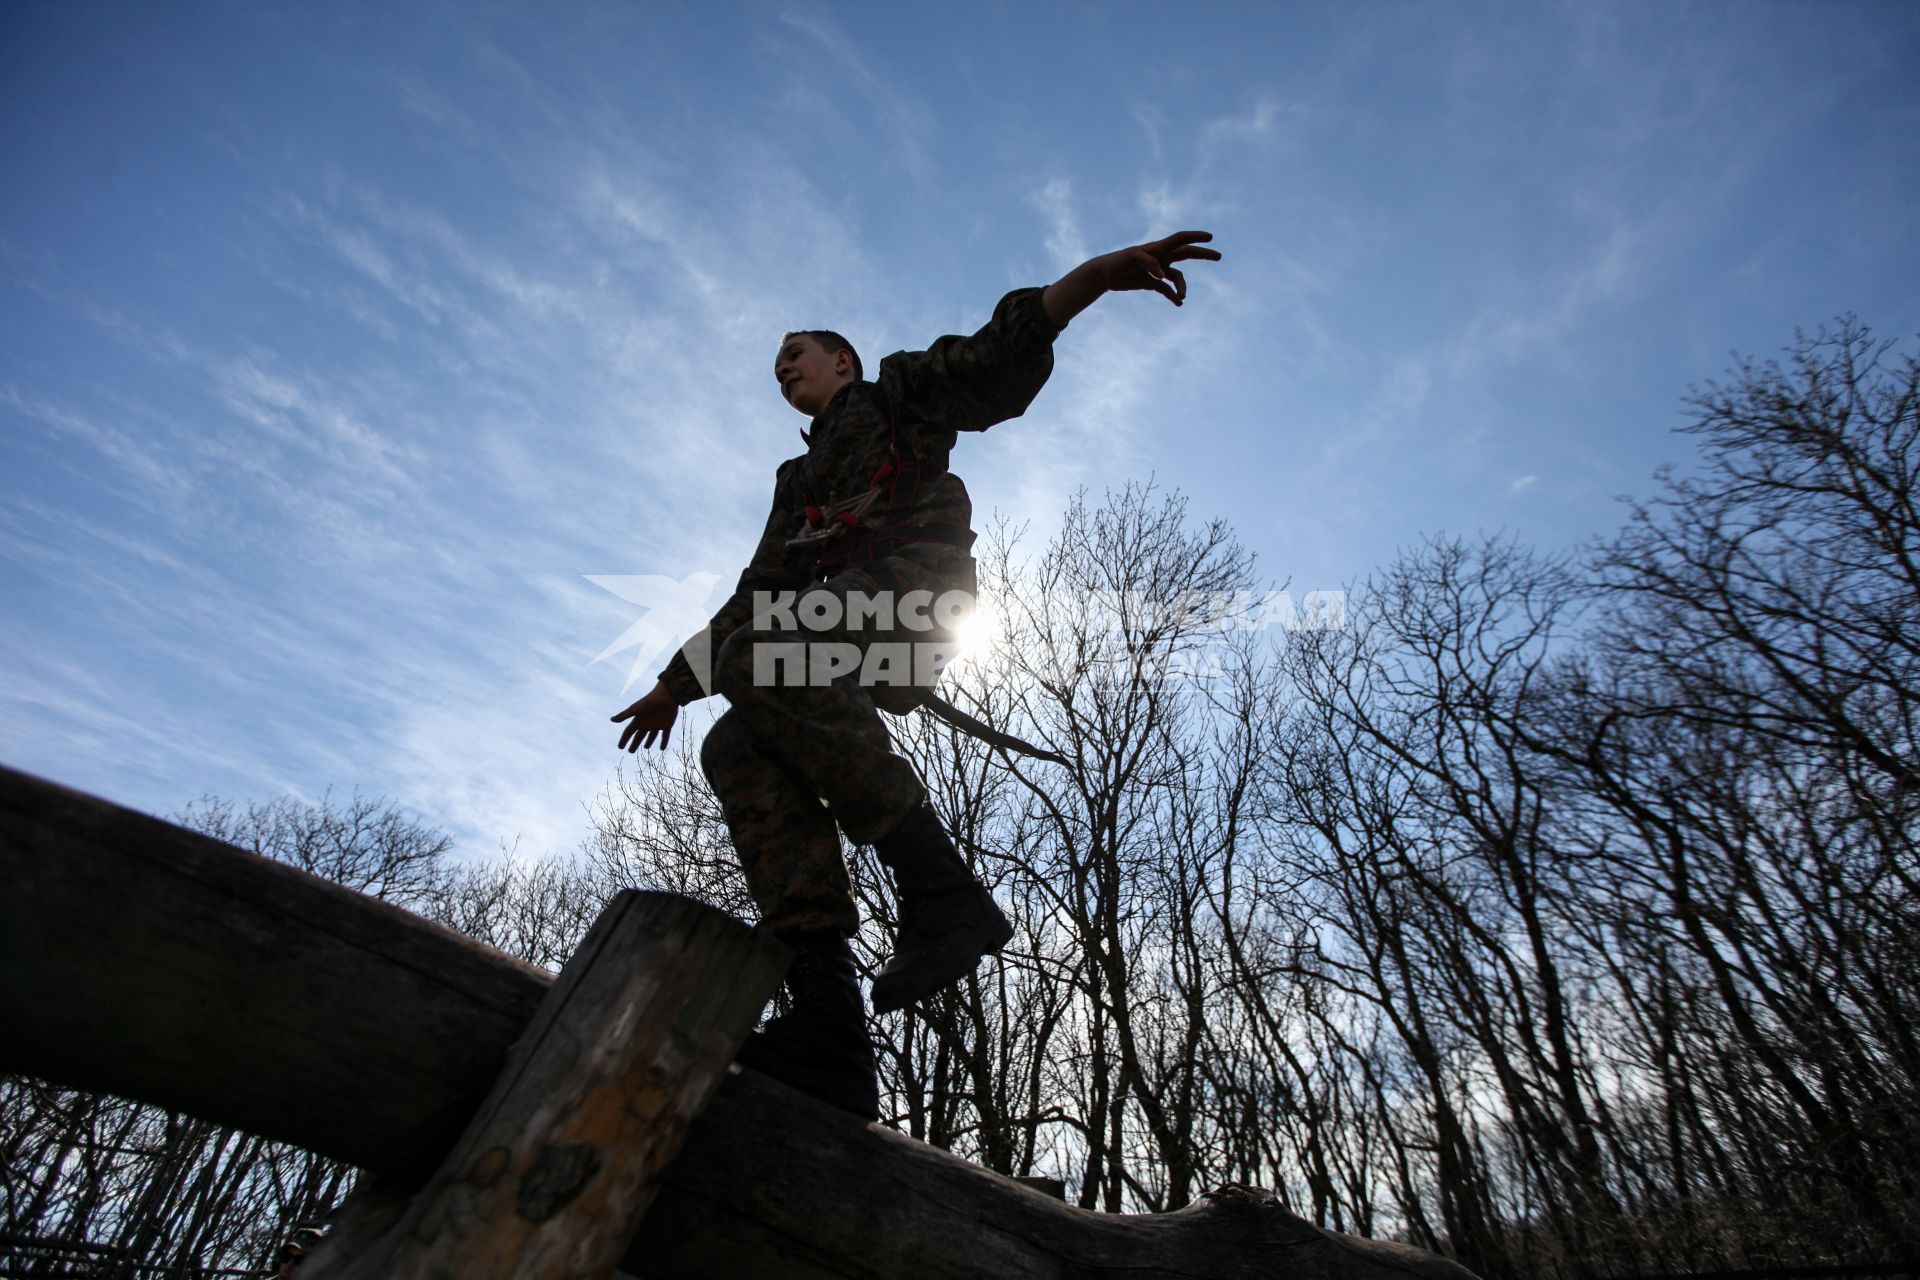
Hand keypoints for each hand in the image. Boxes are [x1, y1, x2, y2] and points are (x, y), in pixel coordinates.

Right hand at [612, 681, 678, 752]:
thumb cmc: (649, 702)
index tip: (620, 747)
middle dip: (635, 744)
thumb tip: (611, 720)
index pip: (629, 732)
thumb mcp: (635, 709)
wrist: (666, 696)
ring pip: (652, 736)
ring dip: (649, 742)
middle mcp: (647, 723)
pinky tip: (662, 748)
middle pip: (639, 736)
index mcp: (638, 720)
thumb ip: (624, 715)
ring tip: (646, 748)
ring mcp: (657, 724)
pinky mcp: (667, 724)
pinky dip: (664, 742)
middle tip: (631, 751)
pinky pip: (665, 736)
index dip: (624, 739)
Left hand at [1095, 230, 1220, 305]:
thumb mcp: (1130, 258)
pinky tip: (1178, 304)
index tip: (1210, 237)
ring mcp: (1157, 270)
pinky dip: (1173, 296)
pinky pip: (1167, 290)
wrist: (1104, 273)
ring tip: (1183, 297)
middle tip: (1219, 256)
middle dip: (1202, 255)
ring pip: (1177, 277)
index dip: (1195, 237)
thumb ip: (1148, 262)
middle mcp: (1161, 258)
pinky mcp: (1151, 282)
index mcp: (1158, 248)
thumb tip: (1163, 274)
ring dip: (1182, 287)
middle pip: (1186, 254)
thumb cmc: (1117, 261)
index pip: (1180, 239)